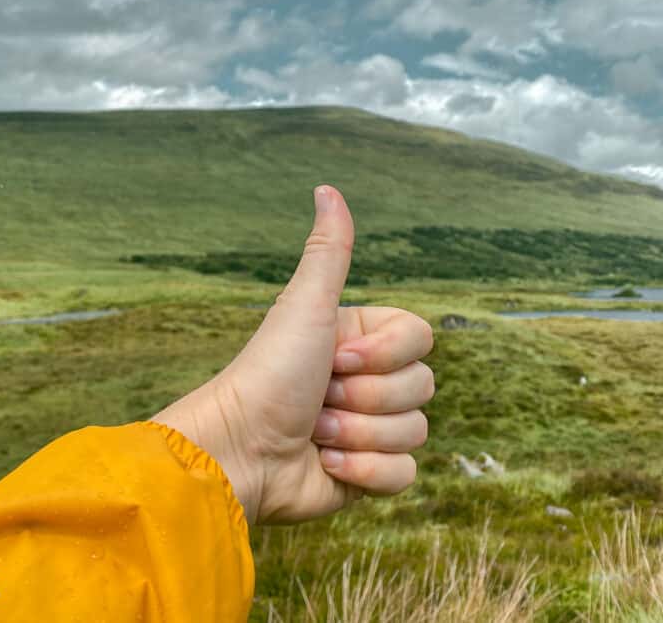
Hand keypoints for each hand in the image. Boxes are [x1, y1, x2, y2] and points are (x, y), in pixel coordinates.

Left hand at [152, 186, 433, 523]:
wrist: (239, 450)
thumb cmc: (268, 373)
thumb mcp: (305, 306)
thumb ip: (328, 252)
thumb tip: (327, 189)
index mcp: (363, 340)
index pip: (422, 339)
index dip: (384, 354)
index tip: (336, 357)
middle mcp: (370, 382)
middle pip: (422, 386)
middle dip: (365, 399)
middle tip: (319, 397)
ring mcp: (371, 429)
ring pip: (415, 431)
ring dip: (358, 435)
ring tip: (315, 432)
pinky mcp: (369, 475)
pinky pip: (404, 473)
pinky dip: (363, 471)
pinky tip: (325, 462)